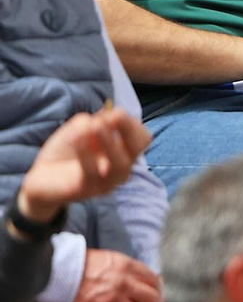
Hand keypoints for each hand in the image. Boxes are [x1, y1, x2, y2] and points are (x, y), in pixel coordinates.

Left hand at [18, 108, 151, 223]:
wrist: (41, 178)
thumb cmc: (66, 151)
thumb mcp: (81, 128)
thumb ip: (97, 119)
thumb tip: (114, 114)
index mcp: (123, 152)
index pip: (142, 137)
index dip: (131, 122)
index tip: (112, 113)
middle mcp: (120, 167)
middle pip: (138, 148)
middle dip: (129, 128)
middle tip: (113, 115)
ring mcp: (106, 181)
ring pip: (121, 163)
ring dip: (110, 142)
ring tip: (95, 126)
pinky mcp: (87, 189)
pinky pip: (92, 171)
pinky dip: (86, 153)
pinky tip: (77, 141)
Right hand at [63, 249, 160, 301]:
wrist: (56, 273)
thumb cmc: (84, 267)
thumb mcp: (113, 260)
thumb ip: (133, 271)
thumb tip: (152, 284)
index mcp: (128, 267)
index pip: (155, 282)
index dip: (156, 291)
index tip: (152, 297)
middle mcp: (123, 284)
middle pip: (153, 301)